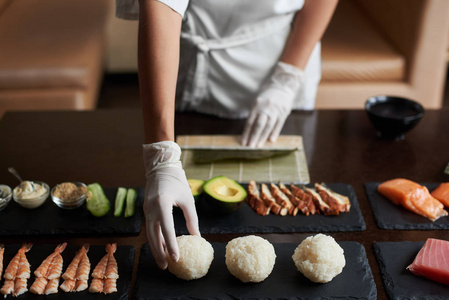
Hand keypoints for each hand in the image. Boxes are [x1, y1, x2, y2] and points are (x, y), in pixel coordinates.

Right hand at [143, 141, 199, 269]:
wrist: (161, 168)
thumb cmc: (177, 182)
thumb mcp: (188, 200)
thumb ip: (192, 219)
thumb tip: (197, 237)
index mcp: (162, 203)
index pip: (166, 228)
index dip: (171, 245)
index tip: (176, 258)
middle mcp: (151, 208)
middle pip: (153, 235)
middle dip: (159, 252)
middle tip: (166, 267)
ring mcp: (146, 209)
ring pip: (149, 234)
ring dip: (155, 248)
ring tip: (163, 261)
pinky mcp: (146, 210)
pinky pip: (149, 228)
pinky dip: (155, 239)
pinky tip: (161, 248)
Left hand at [242, 62, 303, 146]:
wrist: (282, 87)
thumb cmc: (267, 98)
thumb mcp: (258, 103)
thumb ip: (254, 115)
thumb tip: (249, 132)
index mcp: (257, 105)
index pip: (250, 122)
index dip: (246, 133)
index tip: (243, 142)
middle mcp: (266, 108)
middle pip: (259, 125)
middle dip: (254, 136)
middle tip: (250, 146)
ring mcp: (276, 110)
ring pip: (268, 126)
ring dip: (263, 137)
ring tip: (258, 145)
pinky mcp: (284, 113)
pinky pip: (279, 124)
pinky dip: (274, 133)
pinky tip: (270, 140)